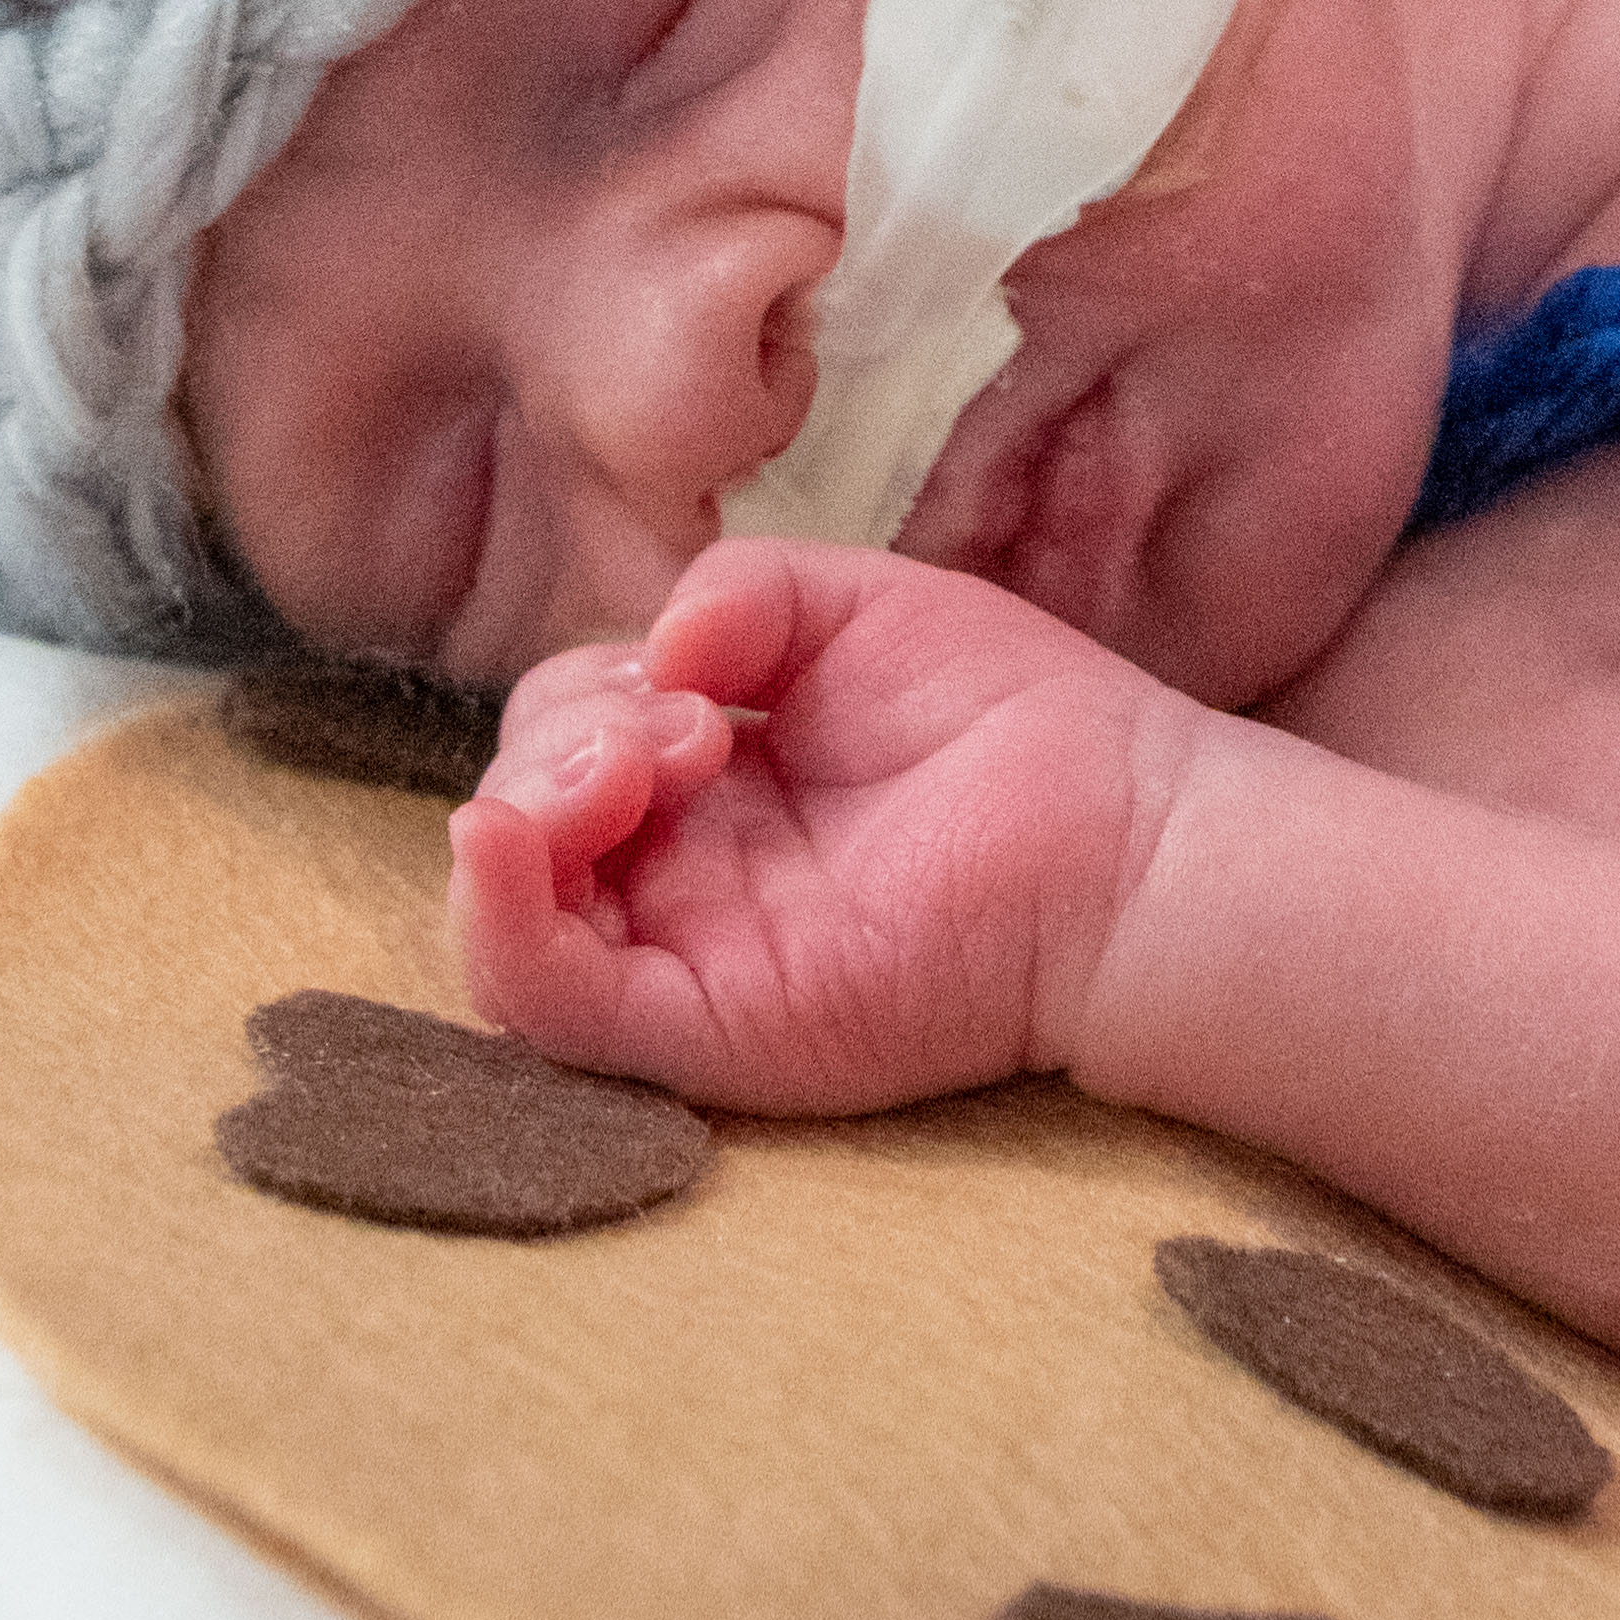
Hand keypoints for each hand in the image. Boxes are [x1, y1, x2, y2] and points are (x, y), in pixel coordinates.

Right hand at [447, 541, 1191, 1113]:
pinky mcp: (708, 1027)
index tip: (700, 677)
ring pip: (508, 918)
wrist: (1123, 831)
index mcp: (705, 779)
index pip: (563, 733)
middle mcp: (679, 872)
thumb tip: (652, 660)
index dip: (590, 693)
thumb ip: (733, 592)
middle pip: (522, 813)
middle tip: (688, 734)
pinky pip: (549, 1006)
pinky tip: (503, 842)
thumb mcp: (847, 602)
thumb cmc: (1006, 717)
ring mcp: (687, 956)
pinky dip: (496, 925)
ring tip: (636, 770)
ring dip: (527, 814)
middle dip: (561, 747)